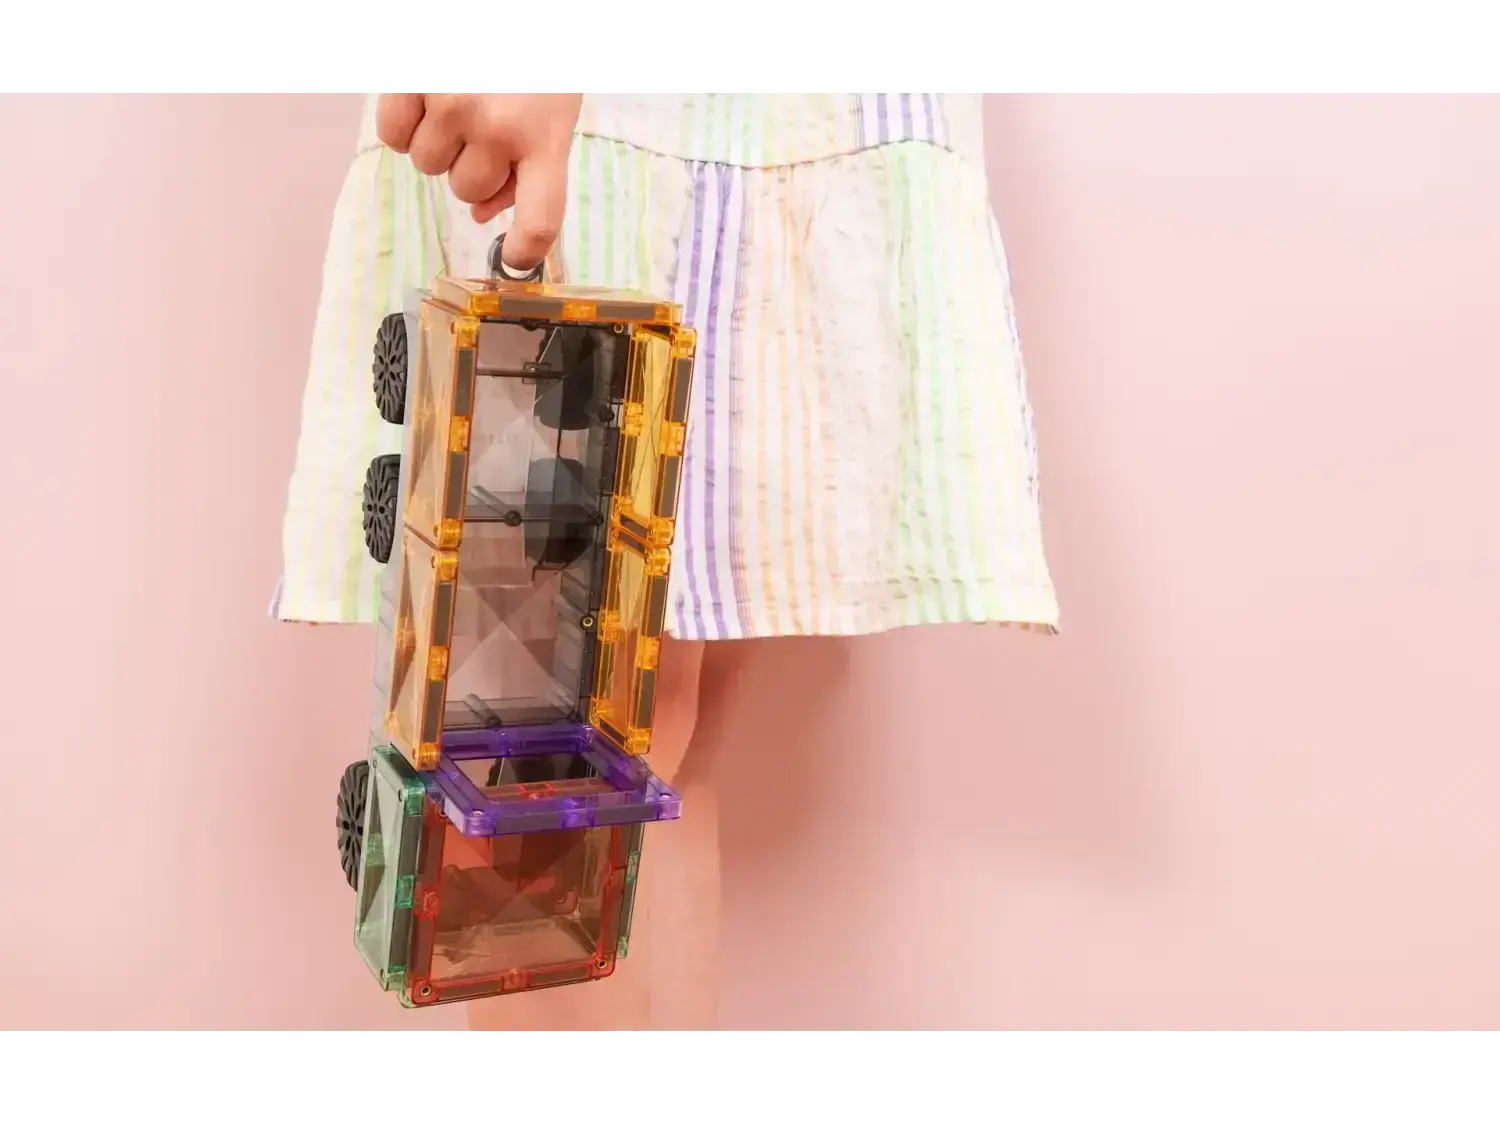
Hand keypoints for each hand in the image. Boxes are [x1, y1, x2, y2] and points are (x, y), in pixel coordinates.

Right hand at [375, 90, 582, 270]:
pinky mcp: (411, 85)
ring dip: (439, 143)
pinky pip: (393, 136)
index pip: (542, 219)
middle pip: (468, 192)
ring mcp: (451, 107)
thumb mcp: (551, 112)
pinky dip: (403, 124)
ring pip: (429, 166)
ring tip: (456, 103)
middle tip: (483, 127)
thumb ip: (527, 165)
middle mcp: (498, 130)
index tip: (513, 259)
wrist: (509, 4)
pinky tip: (424, 99)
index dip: (526, 251)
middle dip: (473, 168)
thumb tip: (487, 215)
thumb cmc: (534, 70)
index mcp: (546, 139)